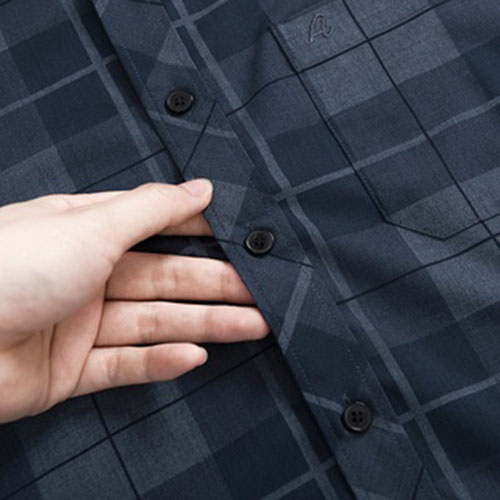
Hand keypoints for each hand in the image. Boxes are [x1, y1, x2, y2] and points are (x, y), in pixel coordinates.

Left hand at [0, 180, 268, 422]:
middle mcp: (85, 275)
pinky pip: (126, 366)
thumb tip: (201, 186)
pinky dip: (161, 363)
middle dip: (215, 286)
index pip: (156, 227)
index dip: (199, 233)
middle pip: (165, 281)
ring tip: (253, 326)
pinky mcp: (70, 372)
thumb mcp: (90, 226)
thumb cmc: (9, 266)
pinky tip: (196, 357)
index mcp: (85, 232)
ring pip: (155, 324)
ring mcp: (79, 324)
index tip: (241, 238)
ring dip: (205, 326)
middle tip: (262, 294)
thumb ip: (152, 209)